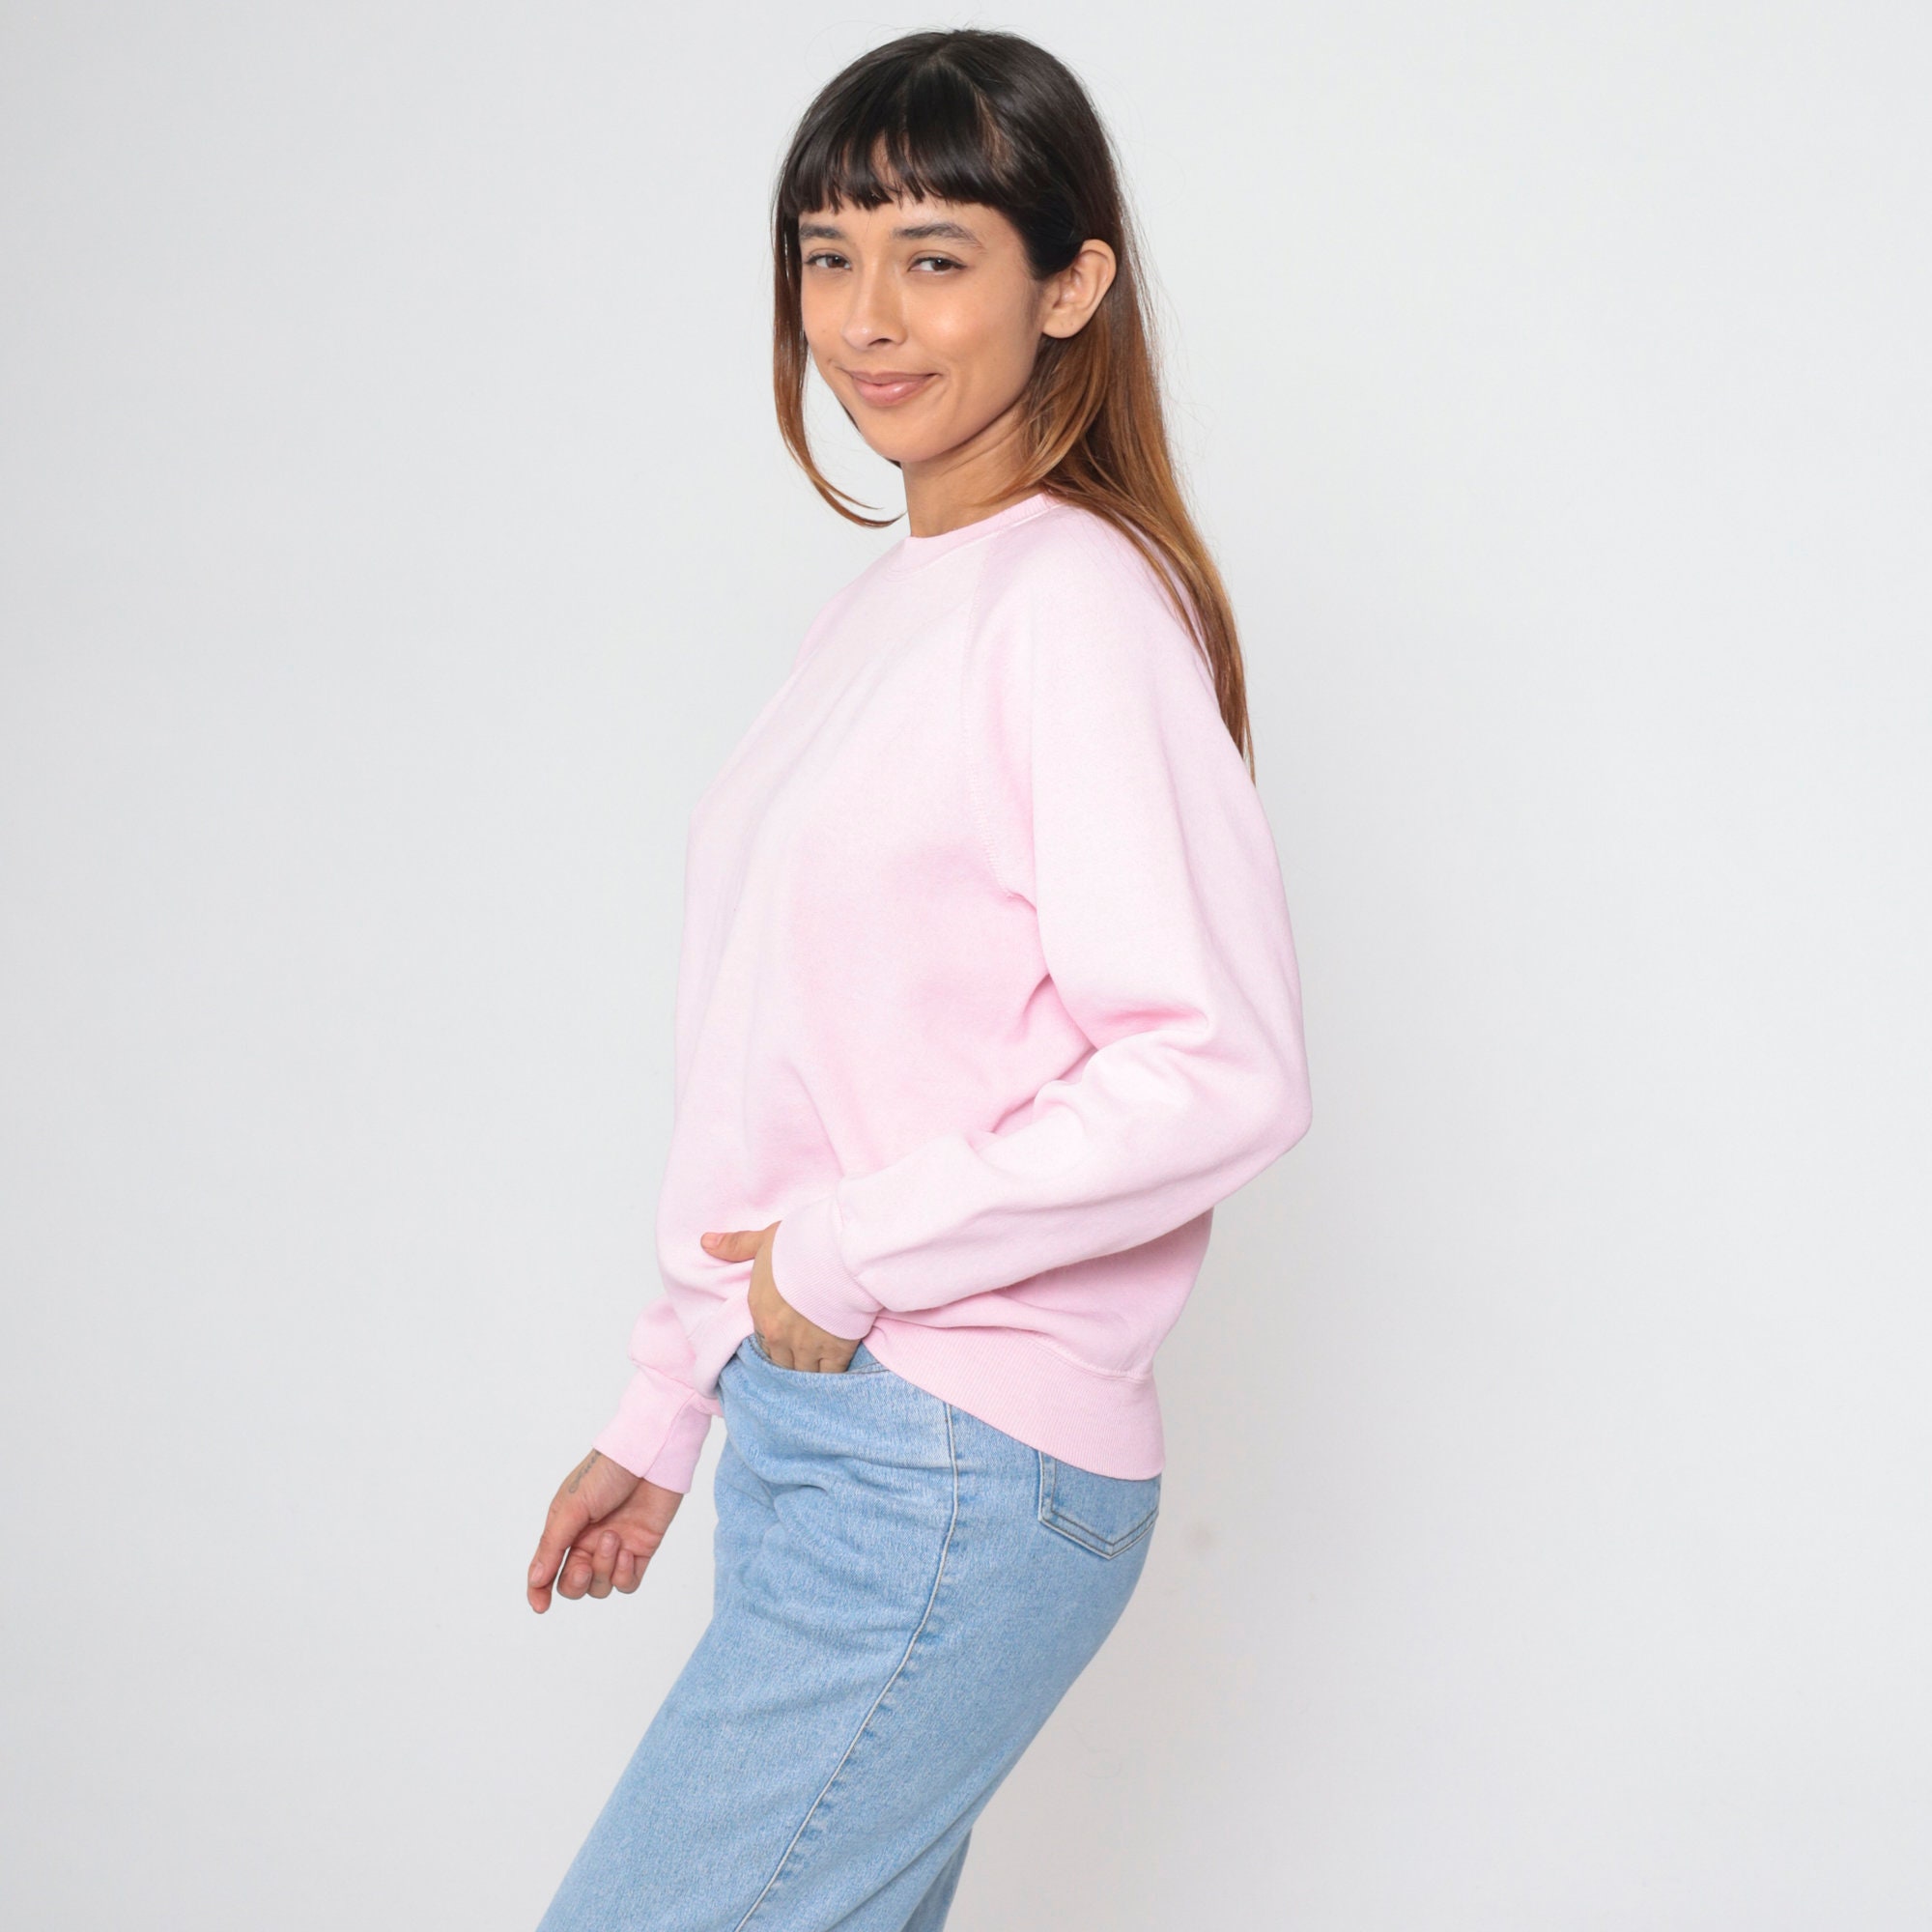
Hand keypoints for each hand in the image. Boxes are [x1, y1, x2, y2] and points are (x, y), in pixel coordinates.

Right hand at [526, 1448, 682, 1612]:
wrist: (649, 1456)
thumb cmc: (606, 1473)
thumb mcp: (572, 1507)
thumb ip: (553, 1545)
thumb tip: (535, 1579)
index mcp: (566, 1529)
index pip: (547, 1568)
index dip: (540, 1590)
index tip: (541, 1606)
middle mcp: (588, 1541)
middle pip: (575, 1584)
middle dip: (576, 1582)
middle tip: (583, 1566)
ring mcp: (615, 1547)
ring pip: (602, 1586)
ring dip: (604, 1569)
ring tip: (613, 1538)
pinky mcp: (641, 1549)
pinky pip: (628, 1582)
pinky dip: (624, 1574)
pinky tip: (628, 1551)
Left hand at [702, 1221, 861, 1371]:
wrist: (838, 1252)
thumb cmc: (802, 1243)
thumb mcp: (764, 1240)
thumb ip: (735, 1245)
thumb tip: (705, 1241)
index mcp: (760, 1311)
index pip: (761, 1343)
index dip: (774, 1343)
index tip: (784, 1339)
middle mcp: (779, 1335)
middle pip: (781, 1363)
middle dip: (790, 1362)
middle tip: (801, 1357)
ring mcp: (807, 1346)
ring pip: (803, 1373)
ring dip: (809, 1371)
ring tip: (818, 1367)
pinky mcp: (836, 1350)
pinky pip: (830, 1373)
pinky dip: (832, 1374)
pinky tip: (836, 1369)